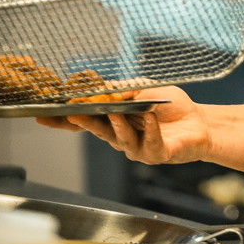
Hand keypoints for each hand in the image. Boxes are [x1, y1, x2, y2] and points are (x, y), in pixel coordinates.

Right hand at [36, 87, 211, 165]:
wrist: (199, 121)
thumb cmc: (170, 105)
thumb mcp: (145, 89)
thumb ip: (125, 90)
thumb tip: (106, 89)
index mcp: (115, 120)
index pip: (86, 120)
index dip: (64, 120)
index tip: (43, 116)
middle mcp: (121, 136)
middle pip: (97, 131)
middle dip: (83, 122)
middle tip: (72, 114)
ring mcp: (136, 148)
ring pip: (120, 139)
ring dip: (118, 126)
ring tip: (118, 114)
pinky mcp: (155, 155)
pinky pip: (148, 144)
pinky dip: (149, 130)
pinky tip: (151, 119)